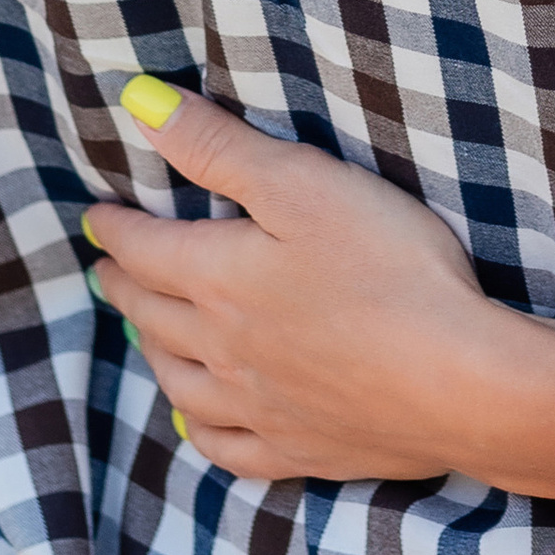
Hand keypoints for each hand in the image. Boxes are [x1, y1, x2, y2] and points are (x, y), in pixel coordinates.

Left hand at [84, 76, 554, 499]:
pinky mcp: (299, 449)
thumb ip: (219, 147)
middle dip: (124, 285)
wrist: (456, 379)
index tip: (97, 216)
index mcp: (220, 278)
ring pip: (179, 381)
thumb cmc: (389, 266)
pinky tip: (196, 423)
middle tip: (107, 270)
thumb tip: (138, 104)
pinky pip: (226, 446)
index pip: (146, 248)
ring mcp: (259, 407)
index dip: (117, 227)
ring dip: (151, 350)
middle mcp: (223, 349)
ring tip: (141, 333)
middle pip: (152, 315)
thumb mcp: (303, 183)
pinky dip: (199, 429)